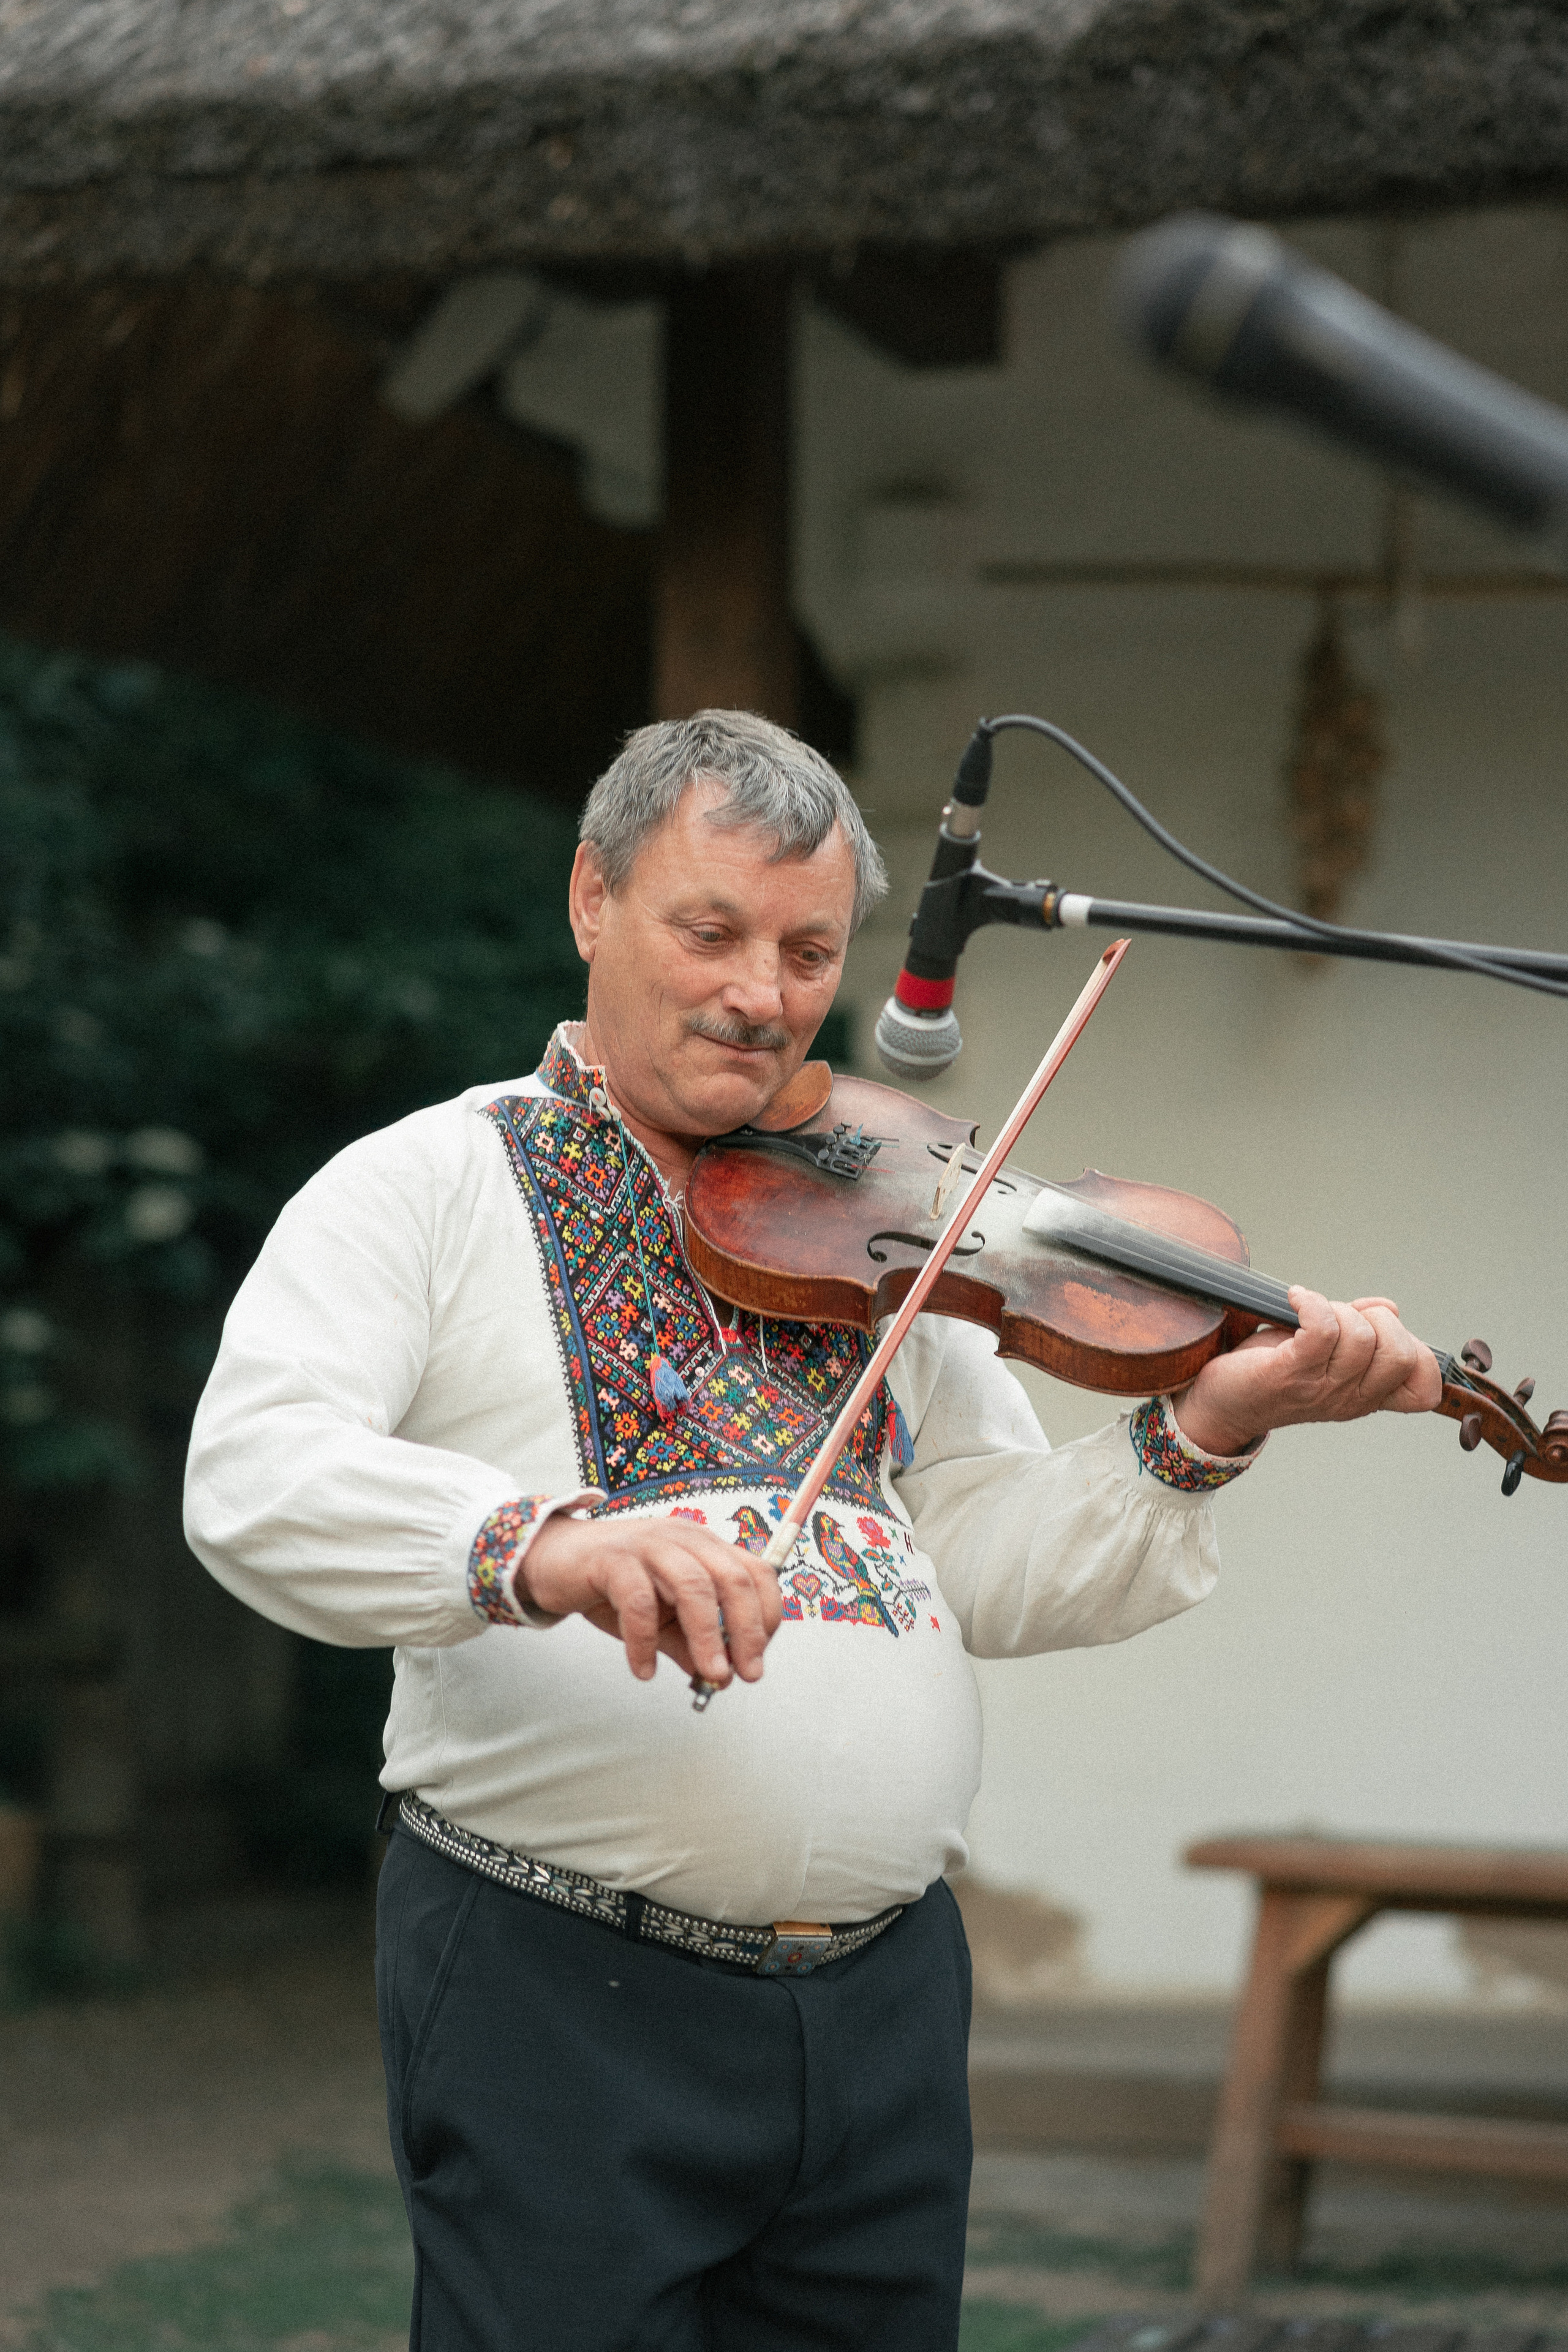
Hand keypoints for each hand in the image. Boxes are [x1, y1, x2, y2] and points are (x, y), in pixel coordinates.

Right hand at [519, 1511, 782, 1688]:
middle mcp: (684, 1538)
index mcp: (705, 1547)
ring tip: (708, 1676)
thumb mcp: (663, 1619)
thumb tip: (724, 1677)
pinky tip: (644, 1669)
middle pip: (732, 1579)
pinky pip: (639, 1603)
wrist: (553, 1561)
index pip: (757, 1573)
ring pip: (693, 1587)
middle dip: (746, 1631)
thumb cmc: (614, 1588)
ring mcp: (649, 1544)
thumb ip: (691, 1643)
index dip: (766, 1617)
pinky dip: (645, 1642)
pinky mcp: (613, 1559)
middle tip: (745, 1674)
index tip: (756, 1659)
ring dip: (707, 1637)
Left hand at [1171, 1288, 1442, 1457]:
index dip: (1418, 1352)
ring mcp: (1321, 1388)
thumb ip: (1363, 1332)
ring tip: (1311, 1309)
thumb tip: (1391, 1309)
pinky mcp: (1289, 1373)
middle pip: (1399, 1354)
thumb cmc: (1274, 1372)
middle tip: (1343, 1315)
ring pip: (1360, 1337)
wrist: (1223, 1403)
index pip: (1422, 1390)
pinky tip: (1295, 1298)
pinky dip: (1311, 1303)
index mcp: (1366, 1396)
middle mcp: (1350, 1398)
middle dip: (1378, 1321)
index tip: (1384, 1331)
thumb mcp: (1328, 1355)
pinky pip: (1321, 1329)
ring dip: (1338, 1309)